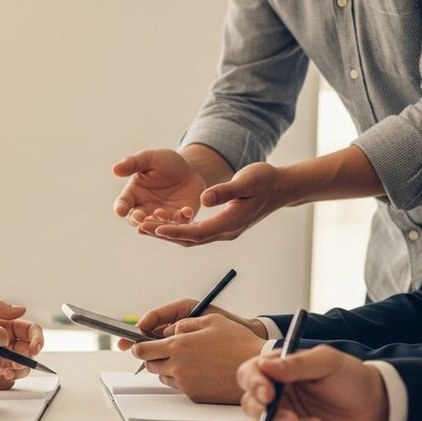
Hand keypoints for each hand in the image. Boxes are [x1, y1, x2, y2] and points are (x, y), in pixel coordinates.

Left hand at [0, 300, 43, 381]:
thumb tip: (21, 309)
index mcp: (2, 328)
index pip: (29, 331)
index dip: (36, 339)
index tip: (34, 349)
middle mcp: (5, 344)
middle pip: (28, 350)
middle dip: (26, 358)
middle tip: (15, 363)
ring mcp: (1, 362)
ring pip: (21, 367)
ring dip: (18, 371)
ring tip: (4, 373)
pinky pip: (9, 380)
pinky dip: (7, 381)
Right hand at [112, 149, 206, 229]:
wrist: (191, 169)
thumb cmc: (166, 162)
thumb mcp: (150, 158)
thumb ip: (133, 163)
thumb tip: (115, 169)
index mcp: (133, 194)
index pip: (123, 203)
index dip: (121, 208)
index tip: (121, 210)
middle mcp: (144, 208)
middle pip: (136, 220)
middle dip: (139, 220)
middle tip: (141, 217)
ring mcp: (161, 217)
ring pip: (156, 226)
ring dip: (158, 223)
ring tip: (162, 214)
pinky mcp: (178, 219)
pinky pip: (178, 224)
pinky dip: (182, 219)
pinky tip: (185, 211)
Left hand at [130, 314, 267, 403]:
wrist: (257, 367)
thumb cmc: (237, 341)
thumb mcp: (210, 320)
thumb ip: (183, 324)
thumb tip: (168, 331)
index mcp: (179, 345)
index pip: (143, 349)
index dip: (137, 346)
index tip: (137, 345)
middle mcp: (178, 366)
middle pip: (150, 364)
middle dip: (154, 356)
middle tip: (166, 350)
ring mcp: (186, 383)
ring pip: (163, 376)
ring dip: (168, 367)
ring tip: (188, 359)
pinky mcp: (195, 395)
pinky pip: (179, 386)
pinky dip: (182, 379)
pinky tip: (198, 371)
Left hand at [143, 162, 287, 245]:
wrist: (280, 187)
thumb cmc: (265, 180)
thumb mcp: (246, 180)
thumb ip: (224, 191)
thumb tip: (204, 198)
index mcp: (230, 223)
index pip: (197, 233)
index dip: (175, 232)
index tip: (155, 228)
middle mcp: (226, 231)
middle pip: (190, 239)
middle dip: (164, 235)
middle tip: (140, 227)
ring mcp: (225, 231)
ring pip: (192, 238)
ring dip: (169, 234)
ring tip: (145, 226)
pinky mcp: (223, 226)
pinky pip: (197, 232)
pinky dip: (179, 229)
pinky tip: (164, 222)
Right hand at [236, 345, 388, 420]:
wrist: (374, 406)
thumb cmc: (351, 379)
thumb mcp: (328, 362)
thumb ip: (297, 363)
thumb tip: (268, 366)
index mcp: (278, 370)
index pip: (249, 374)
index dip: (254, 385)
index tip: (269, 394)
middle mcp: (276, 395)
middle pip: (252, 407)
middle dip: (272, 417)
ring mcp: (283, 419)